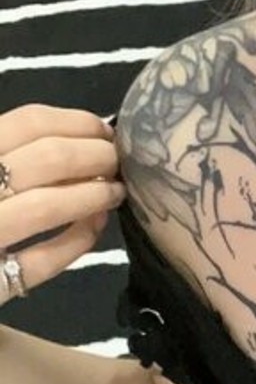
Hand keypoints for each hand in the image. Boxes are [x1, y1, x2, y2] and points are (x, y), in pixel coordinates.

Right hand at [0, 105, 125, 299]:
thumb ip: (6, 153)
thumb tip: (74, 137)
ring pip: (44, 207)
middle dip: (95, 157)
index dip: (76, 123)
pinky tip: (93, 229)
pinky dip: (75, 241)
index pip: (26, 122)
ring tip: (113, 193)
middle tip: (116, 163)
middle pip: (45, 159)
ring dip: (92, 195)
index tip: (103, 132)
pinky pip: (41, 261)